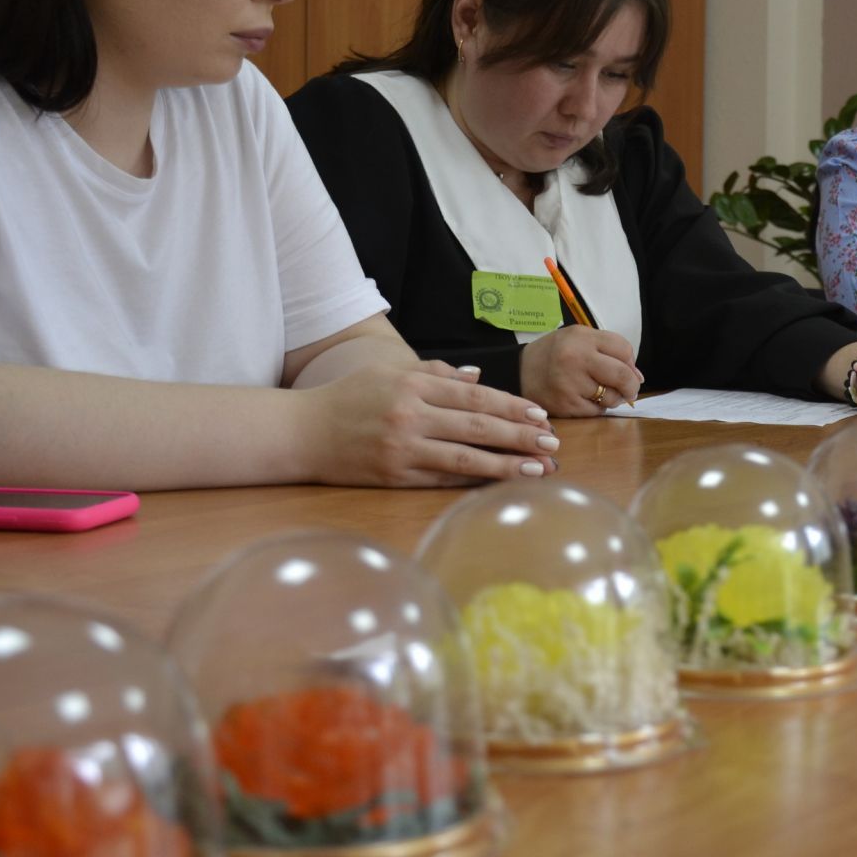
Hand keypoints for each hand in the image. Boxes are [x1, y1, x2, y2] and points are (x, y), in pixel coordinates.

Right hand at [305, 358, 560, 487]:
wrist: (302, 432)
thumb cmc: (349, 398)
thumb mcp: (390, 373)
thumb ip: (436, 373)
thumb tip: (479, 379)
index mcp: (413, 386)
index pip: (475, 397)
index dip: (512, 407)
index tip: (541, 416)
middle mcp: (411, 417)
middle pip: (477, 426)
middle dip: (520, 436)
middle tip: (553, 444)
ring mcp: (403, 449)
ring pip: (465, 458)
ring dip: (506, 465)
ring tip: (539, 469)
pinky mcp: (395, 477)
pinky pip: (442, 480)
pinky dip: (474, 482)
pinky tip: (499, 483)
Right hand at [519, 325, 644, 416]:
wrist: (518, 372)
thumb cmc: (554, 354)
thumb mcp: (578, 338)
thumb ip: (608, 350)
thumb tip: (638, 377)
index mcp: (581, 337)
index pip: (624, 349)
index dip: (631, 362)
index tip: (628, 369)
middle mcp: (576, 359)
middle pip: (622, 375)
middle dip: (631, 386)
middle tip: (630, 390)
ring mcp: (571, 384)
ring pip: (612, 397)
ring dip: (613, 398)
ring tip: (600, 392)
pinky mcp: (567, 405)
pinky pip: (597, 411)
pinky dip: (597, 408)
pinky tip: (585, 399)